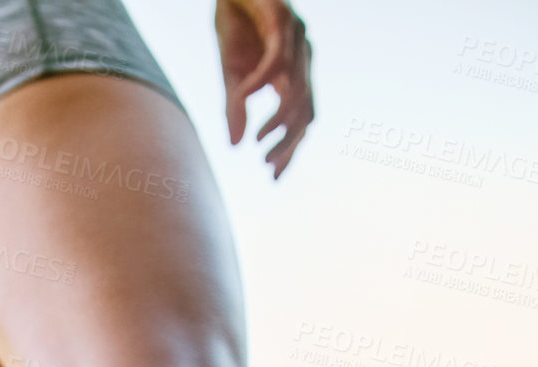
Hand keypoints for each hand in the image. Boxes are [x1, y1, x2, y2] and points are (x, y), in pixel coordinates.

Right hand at [215, 0, 313, 177]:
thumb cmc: (235, 24)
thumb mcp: (231, 73)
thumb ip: (236, 108)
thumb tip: (235, 146)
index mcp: (294, 74)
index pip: (302, 120)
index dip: (290, 149)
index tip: (273, 177)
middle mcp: (302, 58)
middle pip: (306, 111)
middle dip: (289, 144)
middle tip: (268, 166)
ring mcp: (296, 38)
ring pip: (298, 90)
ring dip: (279, 119)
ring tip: (259, 140)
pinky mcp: (281, 18)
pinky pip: (278, 59)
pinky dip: (261, 81)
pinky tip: (244, 95)